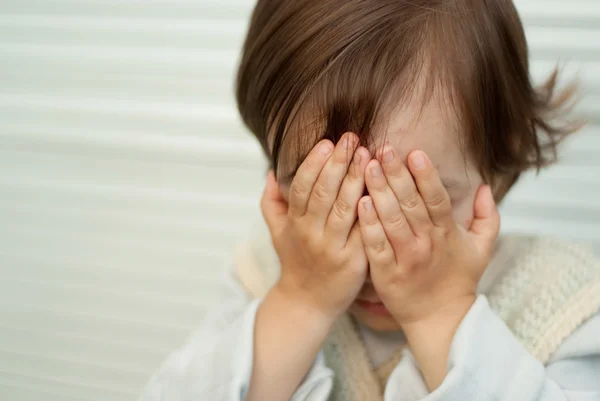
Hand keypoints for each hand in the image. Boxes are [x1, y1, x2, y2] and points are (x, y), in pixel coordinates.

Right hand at [261, 132, 370, 319]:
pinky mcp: (354, 261)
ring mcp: (333, 248)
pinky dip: (371, 211)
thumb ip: (272, 201)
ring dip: (356, 180)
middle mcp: (311, 234)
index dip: (314, 163)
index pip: (302, 187)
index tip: (327, 142)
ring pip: (345, 209)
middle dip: (338, 164)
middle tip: (352, 139)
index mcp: (294, 223)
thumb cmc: (296, 260)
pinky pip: (364, 231)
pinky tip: (380, 191)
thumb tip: (272, 171)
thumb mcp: (277, 232)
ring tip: (369, 156)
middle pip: (324, 194)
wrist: (308, 302)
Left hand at [357, 145, 499, 325]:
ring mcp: (405, 258)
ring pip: (391, 220)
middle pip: (410, 203)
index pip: (437, 199)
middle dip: (396, 174)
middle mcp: (427, 243)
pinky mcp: (386, 273)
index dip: (426, 175)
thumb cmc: (458, 279)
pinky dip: (368, 224)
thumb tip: (485, 186)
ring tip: (366, 167)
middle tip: (383, 149)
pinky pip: (376, 245)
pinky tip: (359, 203)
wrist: (440, 319)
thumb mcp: (482, 248)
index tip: (415, 152)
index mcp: (448, 233)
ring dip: (379, 192)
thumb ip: (488, 216)